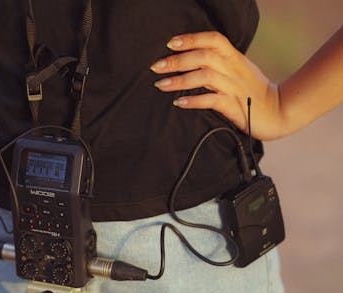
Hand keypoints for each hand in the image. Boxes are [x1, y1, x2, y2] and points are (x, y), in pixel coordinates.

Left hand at [151, 31, 281, 140]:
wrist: (278, 112)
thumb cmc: (253, 91)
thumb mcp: (238, 70)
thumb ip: (219, 62)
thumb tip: (191, 58)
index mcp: (234, 57)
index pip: (213, 39)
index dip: (191, 39)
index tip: (170, 43)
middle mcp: (233, 69)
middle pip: (204, 57)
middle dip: (177, 61)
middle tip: (156, 67)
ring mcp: (234, 87)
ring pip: (205, 77)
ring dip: (180, 80)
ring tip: (161, 85)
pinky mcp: (234, 106)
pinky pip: (212, 100)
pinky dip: (194, 101)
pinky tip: (179, 102)